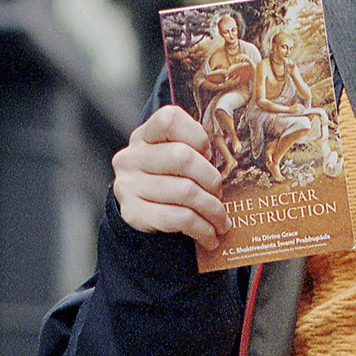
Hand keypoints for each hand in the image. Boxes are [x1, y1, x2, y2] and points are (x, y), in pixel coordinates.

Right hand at [111, 106, 227, 254]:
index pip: (169, 119)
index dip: (197, 135)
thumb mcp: (173, 161)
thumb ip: (193, 153)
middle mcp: (131, 157)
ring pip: (184, 191)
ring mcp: (128, 185)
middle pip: (182, 157)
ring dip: (212, 210)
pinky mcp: (133, 213)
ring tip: (222, 221)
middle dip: (211, 178)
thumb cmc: (167, 183)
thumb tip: (227, 166)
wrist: (141, 216)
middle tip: (220, 194)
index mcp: (144, 136)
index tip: (209, 154)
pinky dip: (201, 229)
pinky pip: (177, 218)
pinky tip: (210, 236)